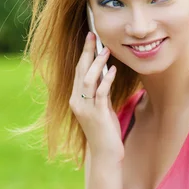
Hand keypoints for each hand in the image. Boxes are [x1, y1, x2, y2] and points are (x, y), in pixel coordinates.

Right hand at [69, 32, 122, 160]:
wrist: (106, 154)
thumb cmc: (105, 130)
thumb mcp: (102, 107)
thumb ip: (101, 92)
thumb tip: (106, 73)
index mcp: (76, 99)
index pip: (78, 71)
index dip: (84, 54)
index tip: (90, 38)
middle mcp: (77, 102)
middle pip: (80, 71)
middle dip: (87, 52)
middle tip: (93, 35)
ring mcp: (85, 108)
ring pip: (88, 80)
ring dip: (97, 63)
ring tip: (106, 50)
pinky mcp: (97, 114)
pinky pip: (101, 93)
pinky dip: (106, 80)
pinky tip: (112, 70)